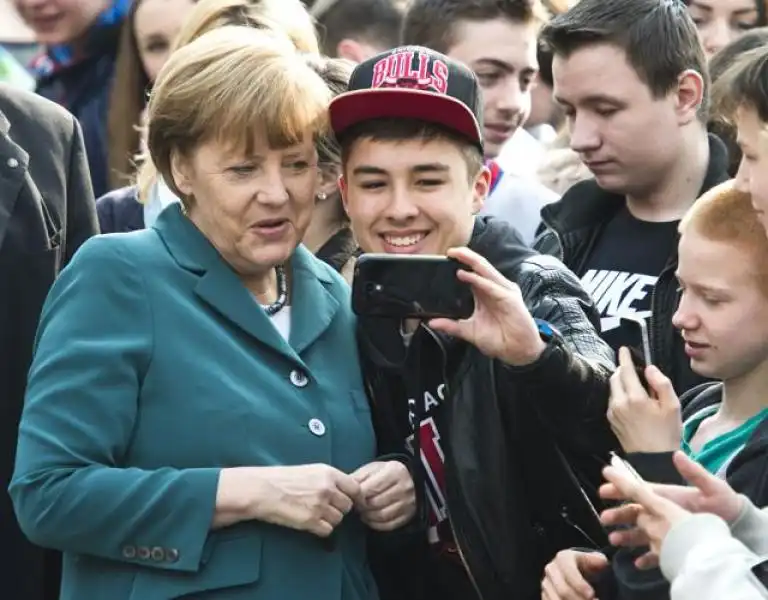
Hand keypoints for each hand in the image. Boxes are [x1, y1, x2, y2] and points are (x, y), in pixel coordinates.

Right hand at [250, 464, 361, 537]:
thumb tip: (344, 490)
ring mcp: (320, 505)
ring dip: (329, 520)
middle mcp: (327, 488)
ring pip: (338, 519)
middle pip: (347, 506)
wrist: (262, 489)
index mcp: (329, 473)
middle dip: (339, 509)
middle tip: (325, 508)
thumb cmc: (282, 479)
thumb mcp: (310, 470)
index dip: (353, 497)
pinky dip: (321, 529)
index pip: (355, 488)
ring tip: (314, 514)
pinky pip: (327, 530)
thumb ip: (329, 479)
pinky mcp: (310, 520)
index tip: (348, 501)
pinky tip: (310, 523)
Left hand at [352, 460, 415, 530]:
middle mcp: (404, 487)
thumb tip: (345, 491)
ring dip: (368, 516)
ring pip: (382, 516)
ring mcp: (408, 503)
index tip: (352, 497)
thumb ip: (358, 478)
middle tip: (356, 505)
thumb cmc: (384, 473)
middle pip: (375, 503)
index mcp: (394, 471)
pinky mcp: (408, 515)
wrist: (407, 479)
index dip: (358, 495)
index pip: (370, 488)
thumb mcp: (372, 469)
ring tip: (363, 511)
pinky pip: (388, 525)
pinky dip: (376, 524)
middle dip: (362, 506)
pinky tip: (371, 518)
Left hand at [428, 247, 545, 365]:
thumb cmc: (499, 340)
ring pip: (485, 270)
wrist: (517, 352)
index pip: (472, 273)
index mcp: (485, 294)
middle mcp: (494, 289)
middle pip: (479, 266)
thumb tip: (431, 323)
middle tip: (449, 250)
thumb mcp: (469, 331)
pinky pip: (491, 285)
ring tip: (456, 254)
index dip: (460, 264)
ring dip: (471, 260)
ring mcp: (503, 292)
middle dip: (465, 256)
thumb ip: (451, 326)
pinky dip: (477, 279)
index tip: (444, 259)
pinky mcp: (509, 298)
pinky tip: (465, 275)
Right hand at [541, 549, 607, 599]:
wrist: (576, 572)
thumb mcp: (593, 560)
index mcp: (563, 558)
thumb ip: (598, 560)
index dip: (580, 585)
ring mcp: (546, 584)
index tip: (592, 595)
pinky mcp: (545, 595)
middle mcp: (551, 570)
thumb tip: (602, 562)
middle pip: (563, 591)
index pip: (569, 573)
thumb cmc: (586, 566)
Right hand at [600, 451, 743, 563]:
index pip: (640, 490)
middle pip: (636, 512)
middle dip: (619, 514)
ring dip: (627, 535)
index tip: (604, 488)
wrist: (738, 523)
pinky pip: (658, 551)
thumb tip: (676, 454)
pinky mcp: (676, 544)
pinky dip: (647, 557)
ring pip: (642, 532)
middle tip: (604, 519)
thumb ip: (694, 472)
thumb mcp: (711, 486)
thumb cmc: (724, 502)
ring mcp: (669, 528)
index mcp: (667, 495)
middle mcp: (664, 511)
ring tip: (614, 540)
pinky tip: (638, 562)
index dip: (621, 488)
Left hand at [606, 347, 680, 452]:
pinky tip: (633, 403)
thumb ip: (662, 384)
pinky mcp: (611, 420)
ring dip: (621, 383)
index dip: (624, 357)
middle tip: (635, 371)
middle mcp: (620, 403)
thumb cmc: (666, 434)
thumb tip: (650, 369)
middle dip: (623, 370)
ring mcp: (613, 412)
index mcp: (635, 398)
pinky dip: (620, 395)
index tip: (623, 349)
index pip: (625, 370)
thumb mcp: (673, 407)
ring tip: (638, 390)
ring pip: (613, 389)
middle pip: (615, 377)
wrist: (654, 460)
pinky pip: (613, 400)